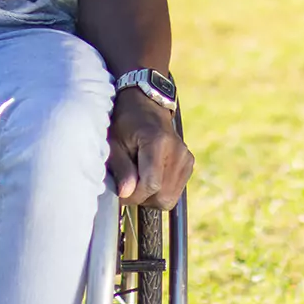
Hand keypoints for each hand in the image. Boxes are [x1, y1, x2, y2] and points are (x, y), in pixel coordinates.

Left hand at [106, 88, 193, 209]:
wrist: (146, 104)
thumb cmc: (126, 122)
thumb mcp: (115, 141)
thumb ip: (121, 167)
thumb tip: (126, 194)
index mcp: (157, 142)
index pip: (151, 184)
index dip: (133, 195)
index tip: (119, 194)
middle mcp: (177, 151)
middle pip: (163, 196)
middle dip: (142, 198)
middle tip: (127, 186)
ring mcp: (186, 158)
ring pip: (169, 198)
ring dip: (151, 197)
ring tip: (137, 179)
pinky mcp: (189, 163)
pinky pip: (174, 192)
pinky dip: (160, 191)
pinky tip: (148, 176)